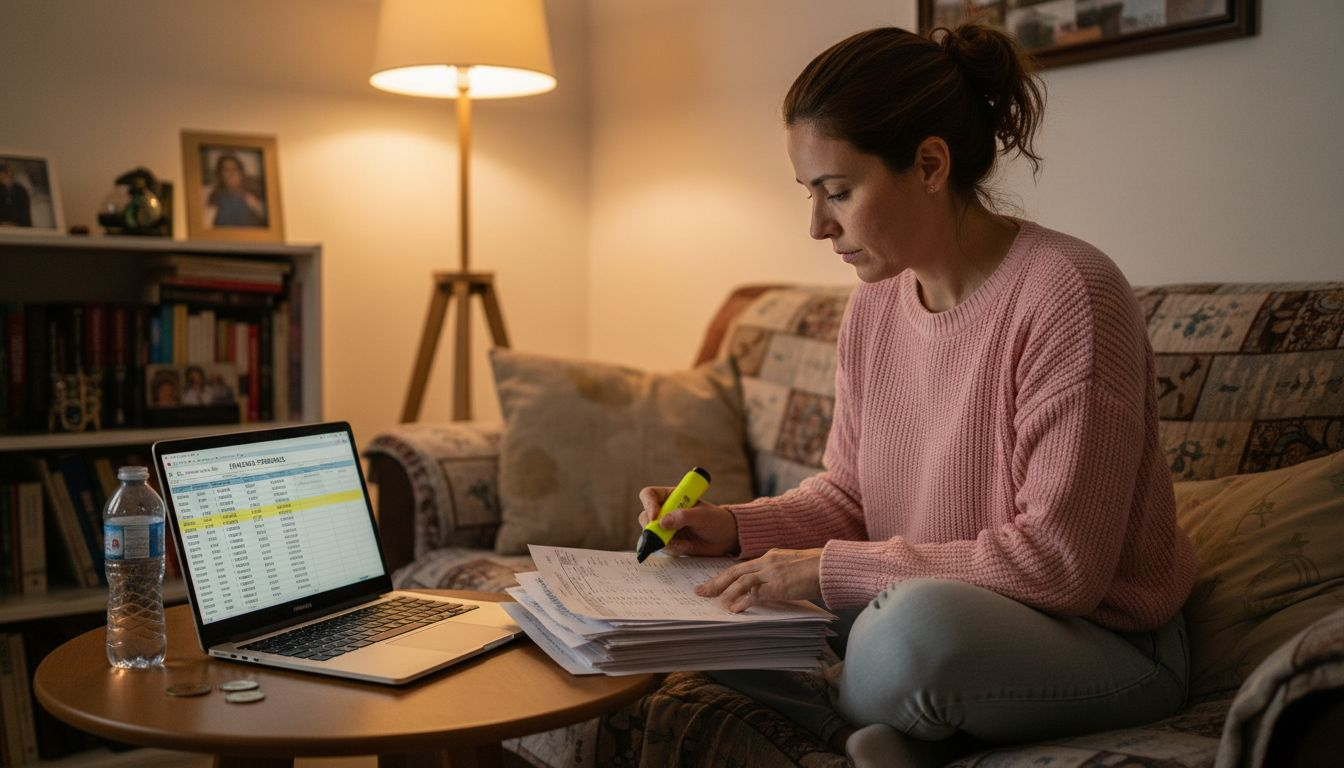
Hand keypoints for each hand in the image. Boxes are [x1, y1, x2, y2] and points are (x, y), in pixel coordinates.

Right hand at [638, 486, 738, 556]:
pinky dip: (673, 549)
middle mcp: (665, 511)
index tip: (655, 516)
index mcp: (671, 496)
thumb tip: (662, 522)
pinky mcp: (670, 542)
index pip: (649, 495)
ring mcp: (666, 528)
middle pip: (645, 518)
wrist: (725, 538)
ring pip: (652, 536)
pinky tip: (687, 546)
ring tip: (684, 543)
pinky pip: (663, 547)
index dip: (648, 504)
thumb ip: (682, 517)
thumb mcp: (701, 515)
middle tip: (666, 536)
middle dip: (653, 529)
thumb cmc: (715, 520)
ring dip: (665, 542)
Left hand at [696, 548, 821, 612]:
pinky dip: (743, 601)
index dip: (726, 575)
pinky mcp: (780, 586)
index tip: (714, 583)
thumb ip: (777, 574)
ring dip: (724, 591)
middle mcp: (768, 561)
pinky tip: (734, 609)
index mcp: (771, 556)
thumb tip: (766, 589)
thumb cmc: (817, 569)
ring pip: (741, 580)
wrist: (831, 566)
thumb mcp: (792, 566)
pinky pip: (757, 594)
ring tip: (711, 599)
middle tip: (701, 591)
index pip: (742, 566)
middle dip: (716, 581)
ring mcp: (773, 573)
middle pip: (735, 571)